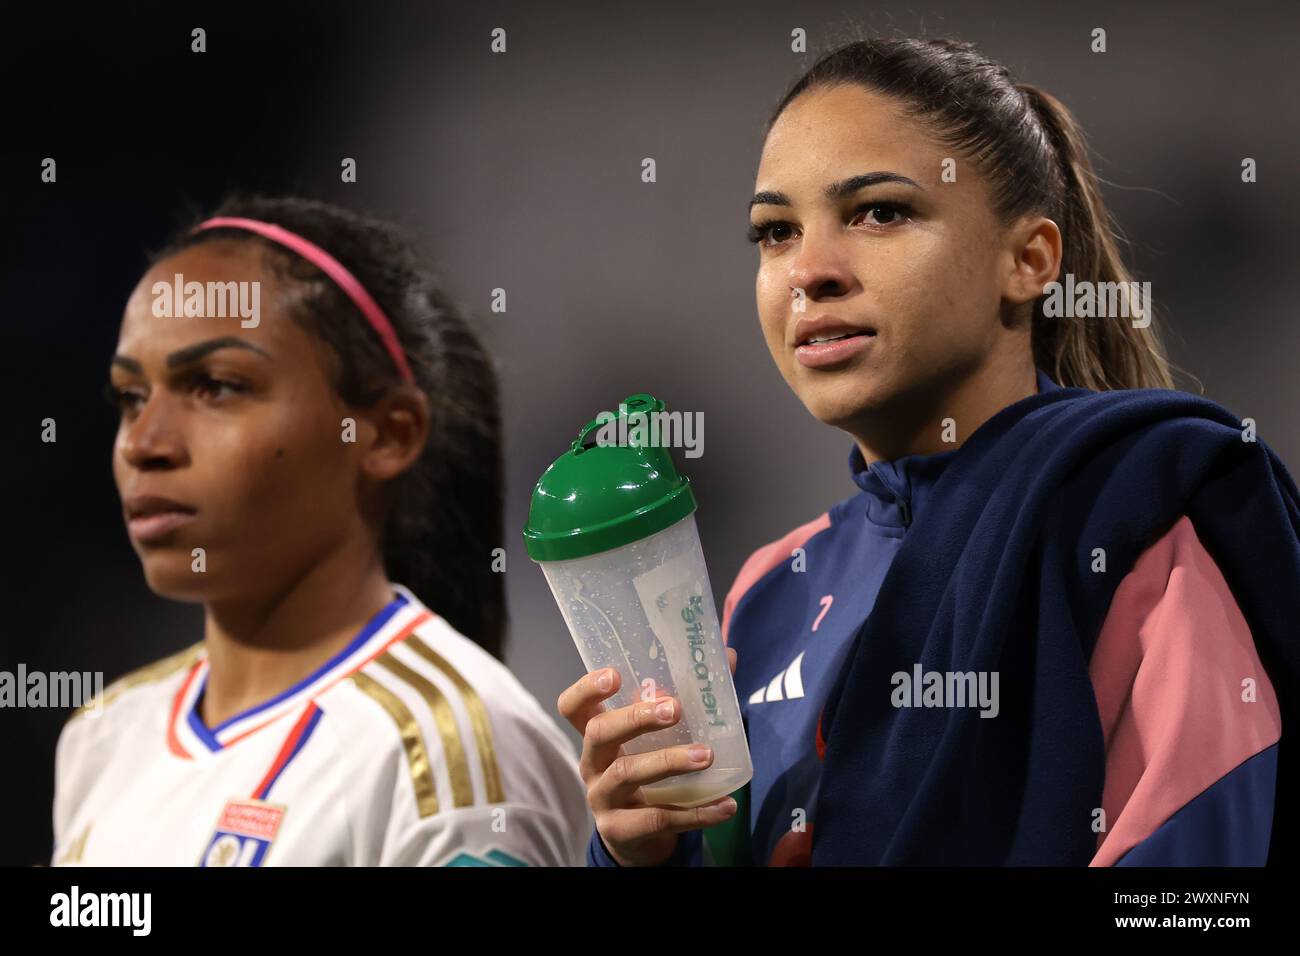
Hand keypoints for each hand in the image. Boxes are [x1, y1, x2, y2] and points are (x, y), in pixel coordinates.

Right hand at [557, 647, 739, 865]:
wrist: (640, 837)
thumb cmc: (650, 773)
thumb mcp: (659, 739)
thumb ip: (687, 698)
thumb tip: (729, 655)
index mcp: (597, 735)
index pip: (573, 707)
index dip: (587, 689)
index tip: (614, 674)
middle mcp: (592, 764)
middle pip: (599, 734)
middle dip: (635, 718)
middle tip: (674, 709)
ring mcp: (603, 799)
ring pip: (627, 774)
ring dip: (669, 761)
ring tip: (706, 755)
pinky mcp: (620, 831)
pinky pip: (658, 819)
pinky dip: (696, 813)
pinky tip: (726, 806)